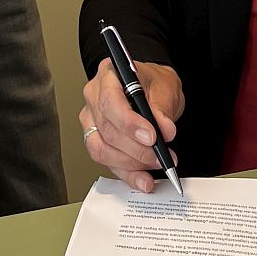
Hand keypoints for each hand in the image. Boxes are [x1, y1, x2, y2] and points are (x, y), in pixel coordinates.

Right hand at [80, 56, 183, 192]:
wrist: (152, 89)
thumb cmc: (153, 83)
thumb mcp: (164, 87)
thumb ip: (163, 107)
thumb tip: (165, 130)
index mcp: (108, 76)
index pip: (110, 102)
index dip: (129, 123)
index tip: (152, 137)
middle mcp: (93, 97)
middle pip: (107, 130)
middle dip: (136, 149)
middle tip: (160, 155)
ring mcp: (91, 120)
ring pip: (102, 150)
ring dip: (132, 163)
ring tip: (156, 164)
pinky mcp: (95, 140)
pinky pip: (106, 162)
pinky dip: (127, 174)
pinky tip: (144, 180)